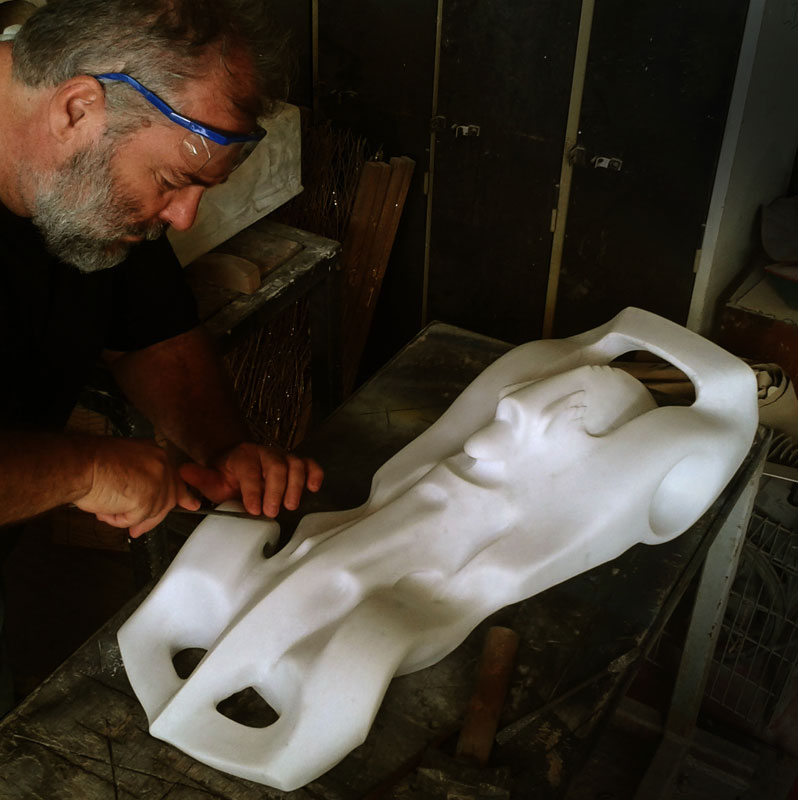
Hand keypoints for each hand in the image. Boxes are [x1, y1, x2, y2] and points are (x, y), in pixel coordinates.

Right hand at [75, 437, 199, 537]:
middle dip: (150, 518)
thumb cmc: (89, 463)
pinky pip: (134, 520)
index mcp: (154, 454)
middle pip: (167, 499)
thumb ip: (138, 477)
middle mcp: (161, 465)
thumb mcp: (122, 464)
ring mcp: (157, 482)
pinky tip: (106, 507)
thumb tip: (141, 503)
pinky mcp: (147, 500)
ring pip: (150, 513)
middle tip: (137, 531)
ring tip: (106, 505)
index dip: (181, 495)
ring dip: (125, 515)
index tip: (191, 504)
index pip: (174, 478)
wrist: (77, 464)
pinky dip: (117, 519)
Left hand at [178, 442, 323, 516]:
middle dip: (276, 489)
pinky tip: (313, 488)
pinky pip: (310, 464)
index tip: (253, 509)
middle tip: (272, 511)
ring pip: (295, 464)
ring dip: (295, 485)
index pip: (250, 469)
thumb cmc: (227, 478)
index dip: (253, 489)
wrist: (240, 467)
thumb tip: (183, 472)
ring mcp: (283, 457)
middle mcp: (265, 453)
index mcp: (243, 456)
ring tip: (290, 505)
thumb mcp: (211, 480)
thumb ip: (199, 478)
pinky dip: (314, 474)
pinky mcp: (297, 464)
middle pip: (277, 465)